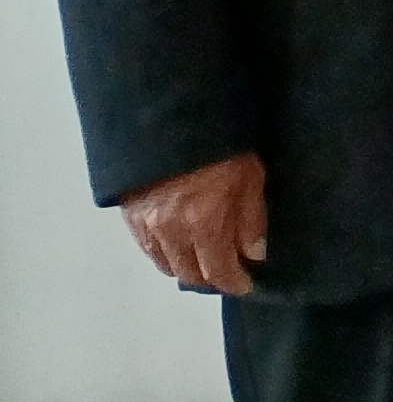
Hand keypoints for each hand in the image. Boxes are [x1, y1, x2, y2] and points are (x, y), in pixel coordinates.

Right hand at [125, 152, 268, 293]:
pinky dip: (163, 255)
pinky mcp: (129, 213)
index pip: (218, 270)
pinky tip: (176, 249)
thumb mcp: (250, 177)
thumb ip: (251, 220)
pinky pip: (146, 247)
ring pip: (165, 263)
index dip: (233, 282)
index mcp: (203, 223)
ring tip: (203, 263)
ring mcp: (146, 223)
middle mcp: (170, 231)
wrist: (172, 116)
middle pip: (189, 273)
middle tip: (226, 273)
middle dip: (210, 278)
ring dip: (185, 269)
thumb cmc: (221, 144)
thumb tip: (254, 254)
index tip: (245, 285)